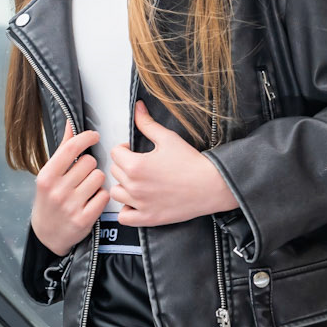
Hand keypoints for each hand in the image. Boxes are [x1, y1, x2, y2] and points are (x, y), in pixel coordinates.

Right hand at [31, 122, 108, 254]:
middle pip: (89, 162)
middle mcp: (57, 190)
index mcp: (46, 176)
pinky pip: (104, 196)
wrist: (47, 234)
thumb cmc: (49, 200)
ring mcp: (70, 206)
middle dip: (90, 165)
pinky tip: (92, 200)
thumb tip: (70, 124)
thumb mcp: (49, 174)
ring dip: (97, 180)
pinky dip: (101, 196)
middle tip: (83, 174)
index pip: (71, 148)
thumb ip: (62, 149)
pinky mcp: (84, 219)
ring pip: (99, 177)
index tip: (94, 136)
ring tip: (87, 188)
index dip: (86, 138)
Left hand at [111, 101, 238, 225]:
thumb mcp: (168, 138)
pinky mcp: (148, 218)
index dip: (125, 148)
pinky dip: (127, 210)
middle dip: (125, 165)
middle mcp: (134, 187)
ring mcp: (140, 204)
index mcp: (136, 166)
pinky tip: (137, 202)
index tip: (135, 151)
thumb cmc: (192, 164)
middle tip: (141, 164)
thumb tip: (138, 108)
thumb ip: (147, 124)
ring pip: (116, 193)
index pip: (115, 153)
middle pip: (115, 172)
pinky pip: (124, 217)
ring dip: (123, 186)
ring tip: (137, 182)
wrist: (211, 185)